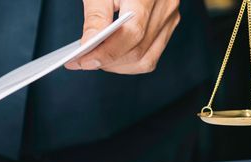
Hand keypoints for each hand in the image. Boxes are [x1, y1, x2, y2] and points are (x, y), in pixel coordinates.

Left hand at [65, 0, 180, 73]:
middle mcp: (166, 6)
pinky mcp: (167, 25)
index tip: (82, 61)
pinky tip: (109, 57)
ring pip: (145, 59)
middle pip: (137, 50)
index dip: (106, 53)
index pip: (132, 33)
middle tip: (81, 62)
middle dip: (106, 62)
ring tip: (94, 59)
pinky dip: (127, 61)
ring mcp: (170, 17)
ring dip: (116, 66)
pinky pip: (149, 55)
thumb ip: (95, 16)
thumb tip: (87, 47)